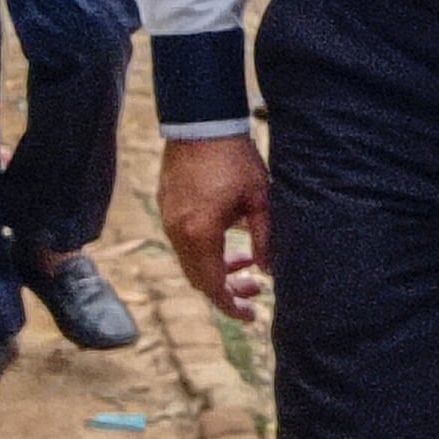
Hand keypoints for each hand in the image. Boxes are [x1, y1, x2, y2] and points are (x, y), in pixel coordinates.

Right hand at [160, 135, 273, 321]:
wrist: (201, 123)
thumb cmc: (234, 159)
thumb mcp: (259, 200)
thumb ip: (265, 239)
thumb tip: (271, 271)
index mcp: (200, 234)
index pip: (212, 285)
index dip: (231, 305)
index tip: (251, 315)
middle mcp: (178, 232)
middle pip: (199, 278)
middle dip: (227, 289)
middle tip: (256, 289)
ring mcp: (169, 219)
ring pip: (191, 260)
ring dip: (217, 268)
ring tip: (247, 263)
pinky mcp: (168, 207)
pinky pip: (185, 242)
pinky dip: (206, 250)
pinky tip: (229, 238)